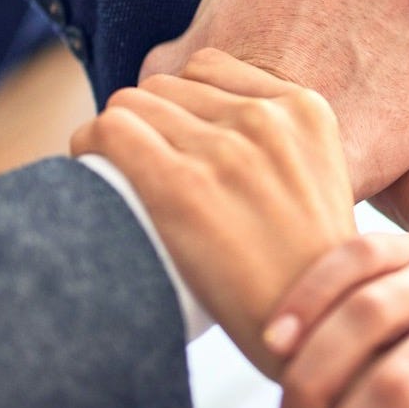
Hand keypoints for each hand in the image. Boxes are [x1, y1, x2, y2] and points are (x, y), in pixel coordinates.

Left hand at [70, 49, 356, 376]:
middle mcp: (267, 120)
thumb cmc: (307, 279)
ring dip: (117, 140)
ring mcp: (225, 151)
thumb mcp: (319, 186)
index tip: (178, 149)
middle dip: (150, 127)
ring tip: (122, 182)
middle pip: (165, 87)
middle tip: (147, 176)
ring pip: (130, 104)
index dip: (184, 108)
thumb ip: (275, 148)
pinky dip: (89, 149)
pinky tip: (94, 177)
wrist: (314, 338)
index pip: (209, 69)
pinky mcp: (181, 187)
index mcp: (306, 112)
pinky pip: (108, 132)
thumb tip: (205, 134)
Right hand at [139, 0, 408, 200]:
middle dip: (371, 17)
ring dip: (406, 49)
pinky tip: (408, 114)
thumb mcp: (179, 65)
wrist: (276, 171)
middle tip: (349, 73)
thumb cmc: (221, 118)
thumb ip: (189, 39)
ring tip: (374, 102)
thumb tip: (169, 58)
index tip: (322, 39)